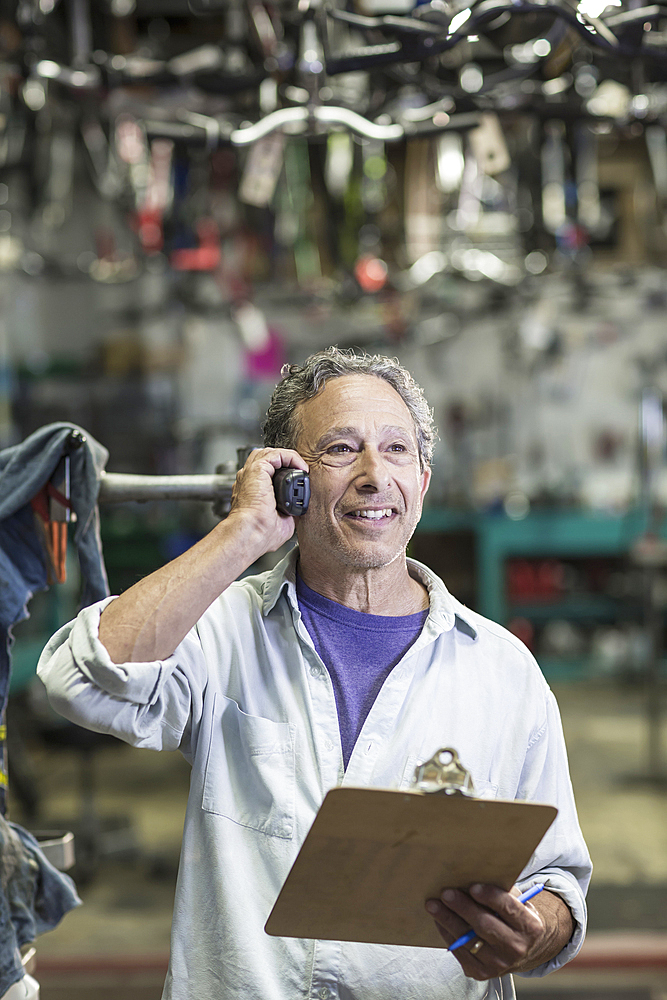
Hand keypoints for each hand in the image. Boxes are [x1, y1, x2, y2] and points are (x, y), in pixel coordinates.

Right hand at [230, 447, 308, 551]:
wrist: (250, 533)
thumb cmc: (258, 533)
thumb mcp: (279, 522)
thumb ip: (286, 513)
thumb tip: (295, 513)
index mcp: (250, 492)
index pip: (264, 474)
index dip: (282, 473)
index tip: (296, 482)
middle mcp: (248, 480)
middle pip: (265, 459)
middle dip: (284, 461)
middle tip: (299, 471)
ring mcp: (250, 473)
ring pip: (269, 453)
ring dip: (288, 457)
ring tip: (300, 468)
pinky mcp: (257, 469)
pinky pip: (276, 454)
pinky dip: (290, 457)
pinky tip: (300, 468)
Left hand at [425, 884, 573, 980]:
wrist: (524, 949)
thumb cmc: (516, 917)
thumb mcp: (518, 902)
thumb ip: (502, 892)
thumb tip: (473, 875)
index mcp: (530, 926)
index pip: (509, 908)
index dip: (490, 897)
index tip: (473, 887)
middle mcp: (516, 948)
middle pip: (485, 925)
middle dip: (463, 908)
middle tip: (446, 893)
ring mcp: (499, 964)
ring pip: (468, 940)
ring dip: (447, 920)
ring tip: (433, 905)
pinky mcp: (482, 973)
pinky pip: (460, 952)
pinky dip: (447, 934)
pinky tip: (439, 921)